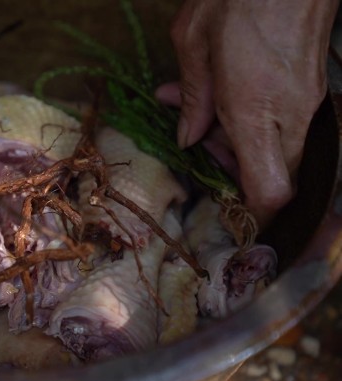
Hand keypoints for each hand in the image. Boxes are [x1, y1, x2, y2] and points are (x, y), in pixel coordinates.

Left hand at [157, 0, 338, 226]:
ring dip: (239, 145)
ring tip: (204, 114)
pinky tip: (223, 97)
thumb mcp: (194, 43)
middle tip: (199, 142)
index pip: (270, 190)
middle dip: (232, 171)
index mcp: (256, 110)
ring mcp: (308, 102)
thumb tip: (188, 137)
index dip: (253, 216)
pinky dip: (253, 124)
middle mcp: (290, 114)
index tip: (230, 217)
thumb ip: (192, 99)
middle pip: (274, 177)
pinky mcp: (313, 88)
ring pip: (279, 153)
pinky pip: (284, 127)